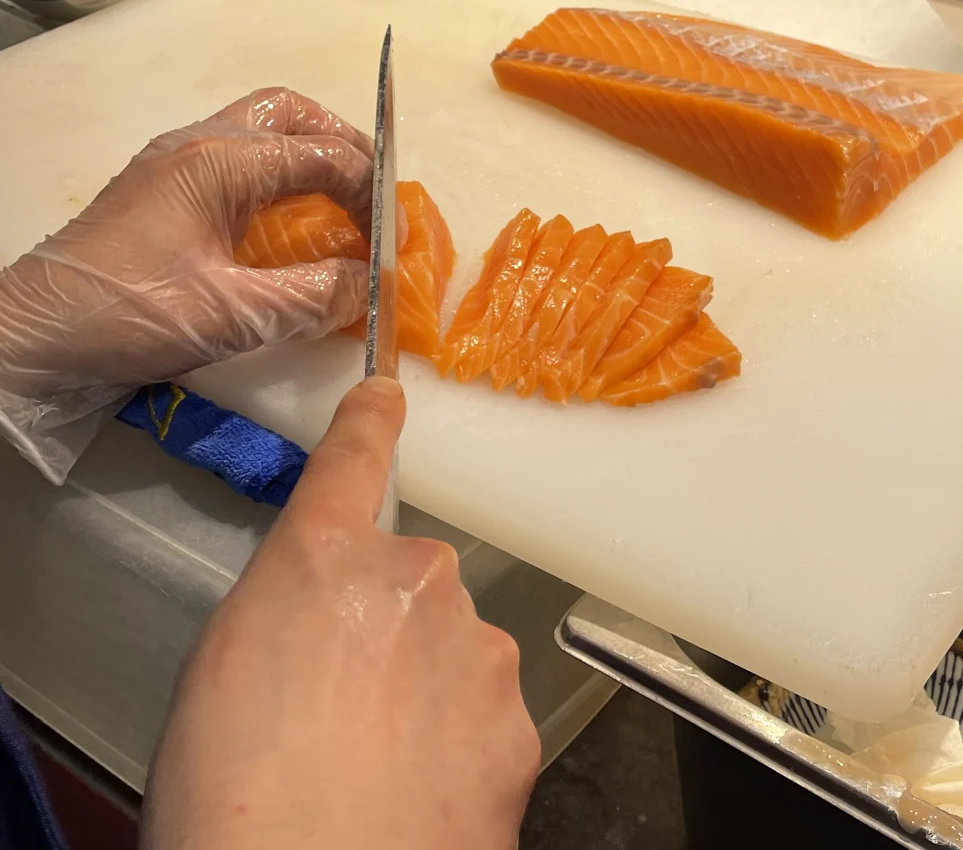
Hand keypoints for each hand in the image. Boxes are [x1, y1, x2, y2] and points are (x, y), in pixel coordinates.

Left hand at [0, 87, 373, 480]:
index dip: (373, 194)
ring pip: (260, 131)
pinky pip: (234, 161)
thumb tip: (370, 288)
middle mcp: (198, 144)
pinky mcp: (160, 192)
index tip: (396, 241)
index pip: (323, 154)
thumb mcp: (231, 316)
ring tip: (338, 208)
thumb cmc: (128, 315)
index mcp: (219, 159)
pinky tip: (284, 229)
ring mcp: (173, 163)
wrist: (31, 336)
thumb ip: (312, 297)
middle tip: (373, 197)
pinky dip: (275, 181)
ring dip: (308, 159)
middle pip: (291, 115)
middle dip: (344, 147)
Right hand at [142, 377, 540, 849]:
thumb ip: (286, 608)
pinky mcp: (515, 723)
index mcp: (325, 557)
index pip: (353, 458)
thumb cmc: (231, 794)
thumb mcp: (219, 669)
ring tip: (371, 770)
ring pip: (452, 651)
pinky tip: (414, 797)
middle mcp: (413, 579)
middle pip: (407, 586)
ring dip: (424, 691)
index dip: (371, 420)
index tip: (388, 393)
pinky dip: (457, 747)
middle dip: (383, 632)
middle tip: (336, 712)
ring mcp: (474, 649)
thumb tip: (317, 618)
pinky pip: (484, 716)